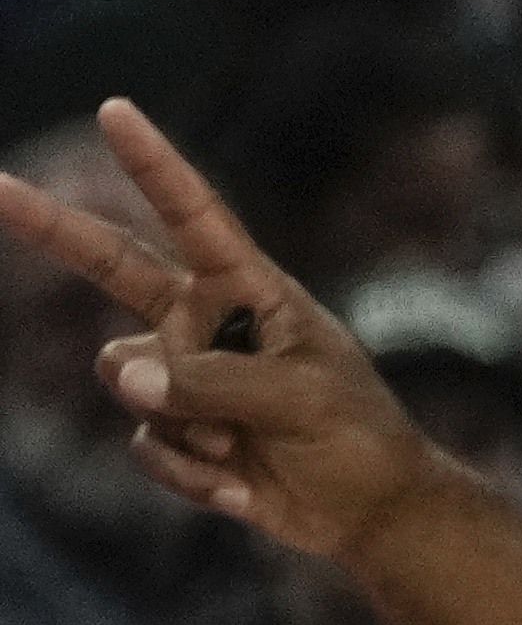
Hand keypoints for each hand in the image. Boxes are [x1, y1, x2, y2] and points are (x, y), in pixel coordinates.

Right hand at [0, 99, 436, 563]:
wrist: (368, 513)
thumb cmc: (356, 439)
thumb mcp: (300, 401)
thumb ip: (214, 383)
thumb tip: (126, 376)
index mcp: (251, 292)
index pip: (194, 218)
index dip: (153, 165)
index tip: (116, 111)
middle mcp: (204, 323)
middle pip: (110, 266)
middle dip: (51, 226)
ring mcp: (182, 375)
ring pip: (126, 379)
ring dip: (183, 421)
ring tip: (245, 442)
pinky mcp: (173, 430)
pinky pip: (146, 443)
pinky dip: (192, 473)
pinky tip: (244, 485)